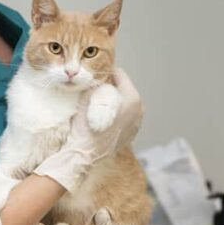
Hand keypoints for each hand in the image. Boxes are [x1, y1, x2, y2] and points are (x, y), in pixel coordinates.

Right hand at [34, 68, 143, 191]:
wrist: (84, 154)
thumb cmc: (86, 125)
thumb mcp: (87, 96)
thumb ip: (95, 83)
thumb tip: (96, 76)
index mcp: (132, 98)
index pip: (121, 75)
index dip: (107, 71)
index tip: (98, 70)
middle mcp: (139, 110)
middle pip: (124, 90)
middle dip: (112, 86)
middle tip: (97, 85)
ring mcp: (137, 124)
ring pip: (125, 104)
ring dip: (114, 100)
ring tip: (99, 100)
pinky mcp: (131, 135)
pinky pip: (124, 117)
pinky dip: (116, 113)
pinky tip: (103, 115)